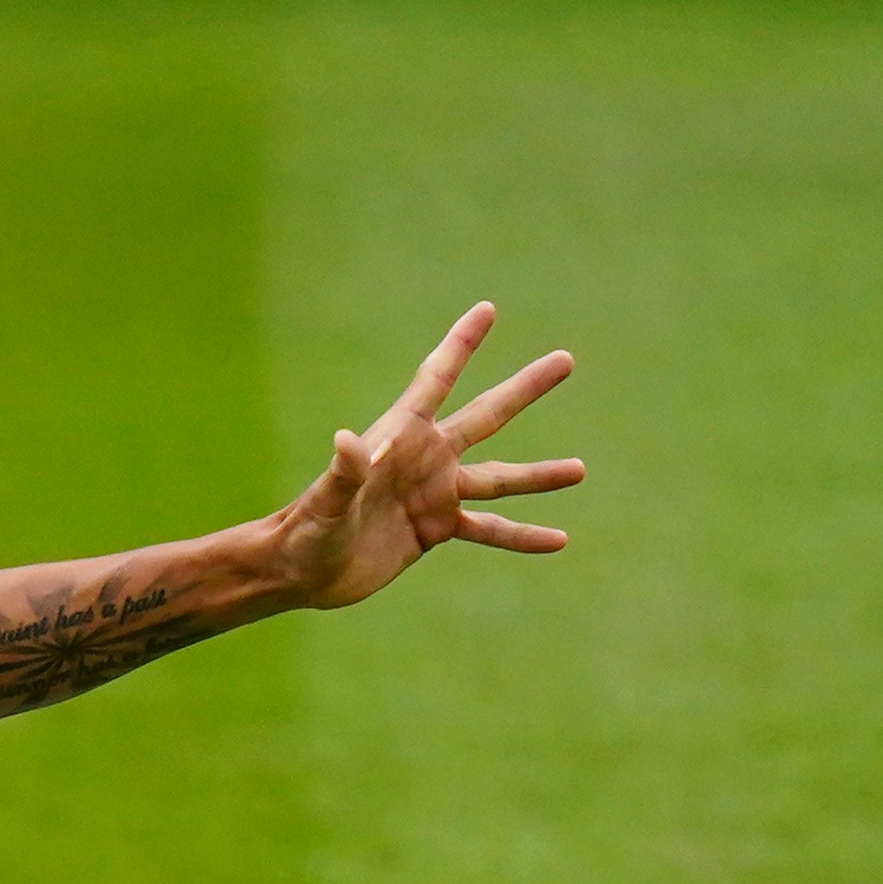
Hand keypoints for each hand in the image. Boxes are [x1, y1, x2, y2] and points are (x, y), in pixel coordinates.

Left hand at [277, 302, 582, 609]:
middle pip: (486, 417)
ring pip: (499, 480)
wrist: (301, 573)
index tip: (486, 310)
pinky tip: (558, 541)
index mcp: (400, 438)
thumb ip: (341, 473)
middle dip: (524, 388)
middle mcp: (426, 459)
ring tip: (581, 470)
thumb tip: (345, 440)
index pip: (436, 381)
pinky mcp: (436, 530)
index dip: (460, 345)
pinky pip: (489, 530)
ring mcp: (435, 494)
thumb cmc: (305, 532)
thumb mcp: (325, 503)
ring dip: (539, 475)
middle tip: (565, 360)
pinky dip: (522, 535)